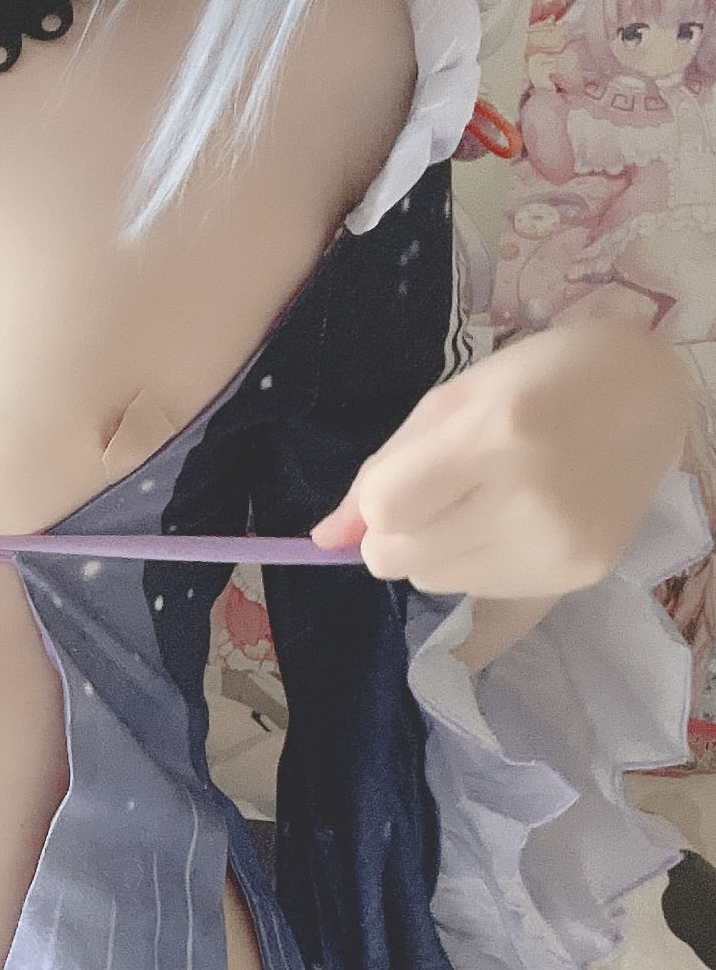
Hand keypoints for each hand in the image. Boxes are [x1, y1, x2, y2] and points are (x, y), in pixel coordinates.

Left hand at [310, 300, 691, 599]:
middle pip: (399, 560)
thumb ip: (381, 470)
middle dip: (396, 533)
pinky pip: (481, 590)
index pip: (385, 512)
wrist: (648, 393)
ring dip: (438, 549)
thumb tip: (322, 540)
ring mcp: (557, 546)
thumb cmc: (538, 378)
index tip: (404, 480)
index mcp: (496, 435)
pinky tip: (516, 519)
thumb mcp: (451, 401)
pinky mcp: (578, 575)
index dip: (378, 502)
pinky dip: (479, 561)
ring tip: (484, 501)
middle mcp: (529, 499)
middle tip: (438, 494)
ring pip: (435, 582)